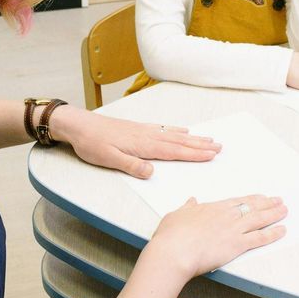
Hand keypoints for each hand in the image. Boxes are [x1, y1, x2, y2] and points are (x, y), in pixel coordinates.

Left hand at [51, 108, 220, 179]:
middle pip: (180, 142)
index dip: (194, 154)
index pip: (174, 151)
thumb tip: (151, 172)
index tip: (211, 155)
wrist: (79, 125)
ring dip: (193, 138)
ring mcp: (144, 131)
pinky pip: (164, 129)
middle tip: (219, 147)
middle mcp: (148, 136)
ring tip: (209, 139)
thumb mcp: (108, 159)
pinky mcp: (138, 128)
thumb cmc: (92, 143)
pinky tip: (182, 130)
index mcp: (143, 145)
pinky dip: (176, 130)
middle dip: (200, 145)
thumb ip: (131, 165)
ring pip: (174, 135)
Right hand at [146, 195, 287, 278]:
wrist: (175, 252)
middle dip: (267, 204)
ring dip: (274, 214)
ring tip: (284, 211)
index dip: (251, 199)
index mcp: (213, 208)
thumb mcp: (176, 216)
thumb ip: (186, 209)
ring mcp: (234, 229)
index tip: (260, 197)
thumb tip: (190, 201)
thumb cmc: (172, 237)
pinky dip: (273, 234)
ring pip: (259, 219)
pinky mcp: (238, 245)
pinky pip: (260, 238)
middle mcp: (227, 216)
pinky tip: (282, 230)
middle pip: (252, 207)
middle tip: (278, 201)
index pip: (238, 201)